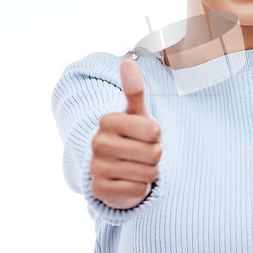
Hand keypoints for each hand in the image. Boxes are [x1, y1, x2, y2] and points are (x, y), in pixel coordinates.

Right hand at [89, 58, 162, 208]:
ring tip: (137, 166)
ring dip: (148, 172)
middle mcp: (97, 143)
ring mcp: (96, 168)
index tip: (145, 135)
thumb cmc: (133, 137)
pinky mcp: (99, 191)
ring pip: (147, 173)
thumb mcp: (137, 114)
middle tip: (142, 153)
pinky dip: (140, 188)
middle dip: (154, 155)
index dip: (156, 135)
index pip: (153, 131)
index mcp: (107, 121)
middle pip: (153, 153)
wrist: (118, 172)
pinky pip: (137, 190)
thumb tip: (126, 61)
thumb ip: (134, 89)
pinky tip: (130, 181)